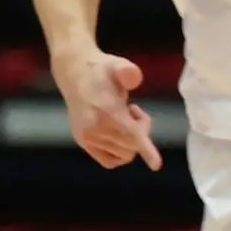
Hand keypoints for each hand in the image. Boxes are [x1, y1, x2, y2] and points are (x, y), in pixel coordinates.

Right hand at [55, 47, 160, 170]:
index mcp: (106, 112)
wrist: (74, 73)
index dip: (146, 150)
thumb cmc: (101, 70)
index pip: (131, 135)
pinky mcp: (83, 141)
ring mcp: (87, 137)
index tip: (156, 165)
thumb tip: (134, 79)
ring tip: (123, 119)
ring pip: (124, 154)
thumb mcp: (117, 65)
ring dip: (130, 140)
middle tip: (134, 111)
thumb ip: (128, 71)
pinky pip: (110, 161)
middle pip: (133, 146)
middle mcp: (94, 128)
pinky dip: (120, 152)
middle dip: (141, 132)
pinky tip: (118, 133)